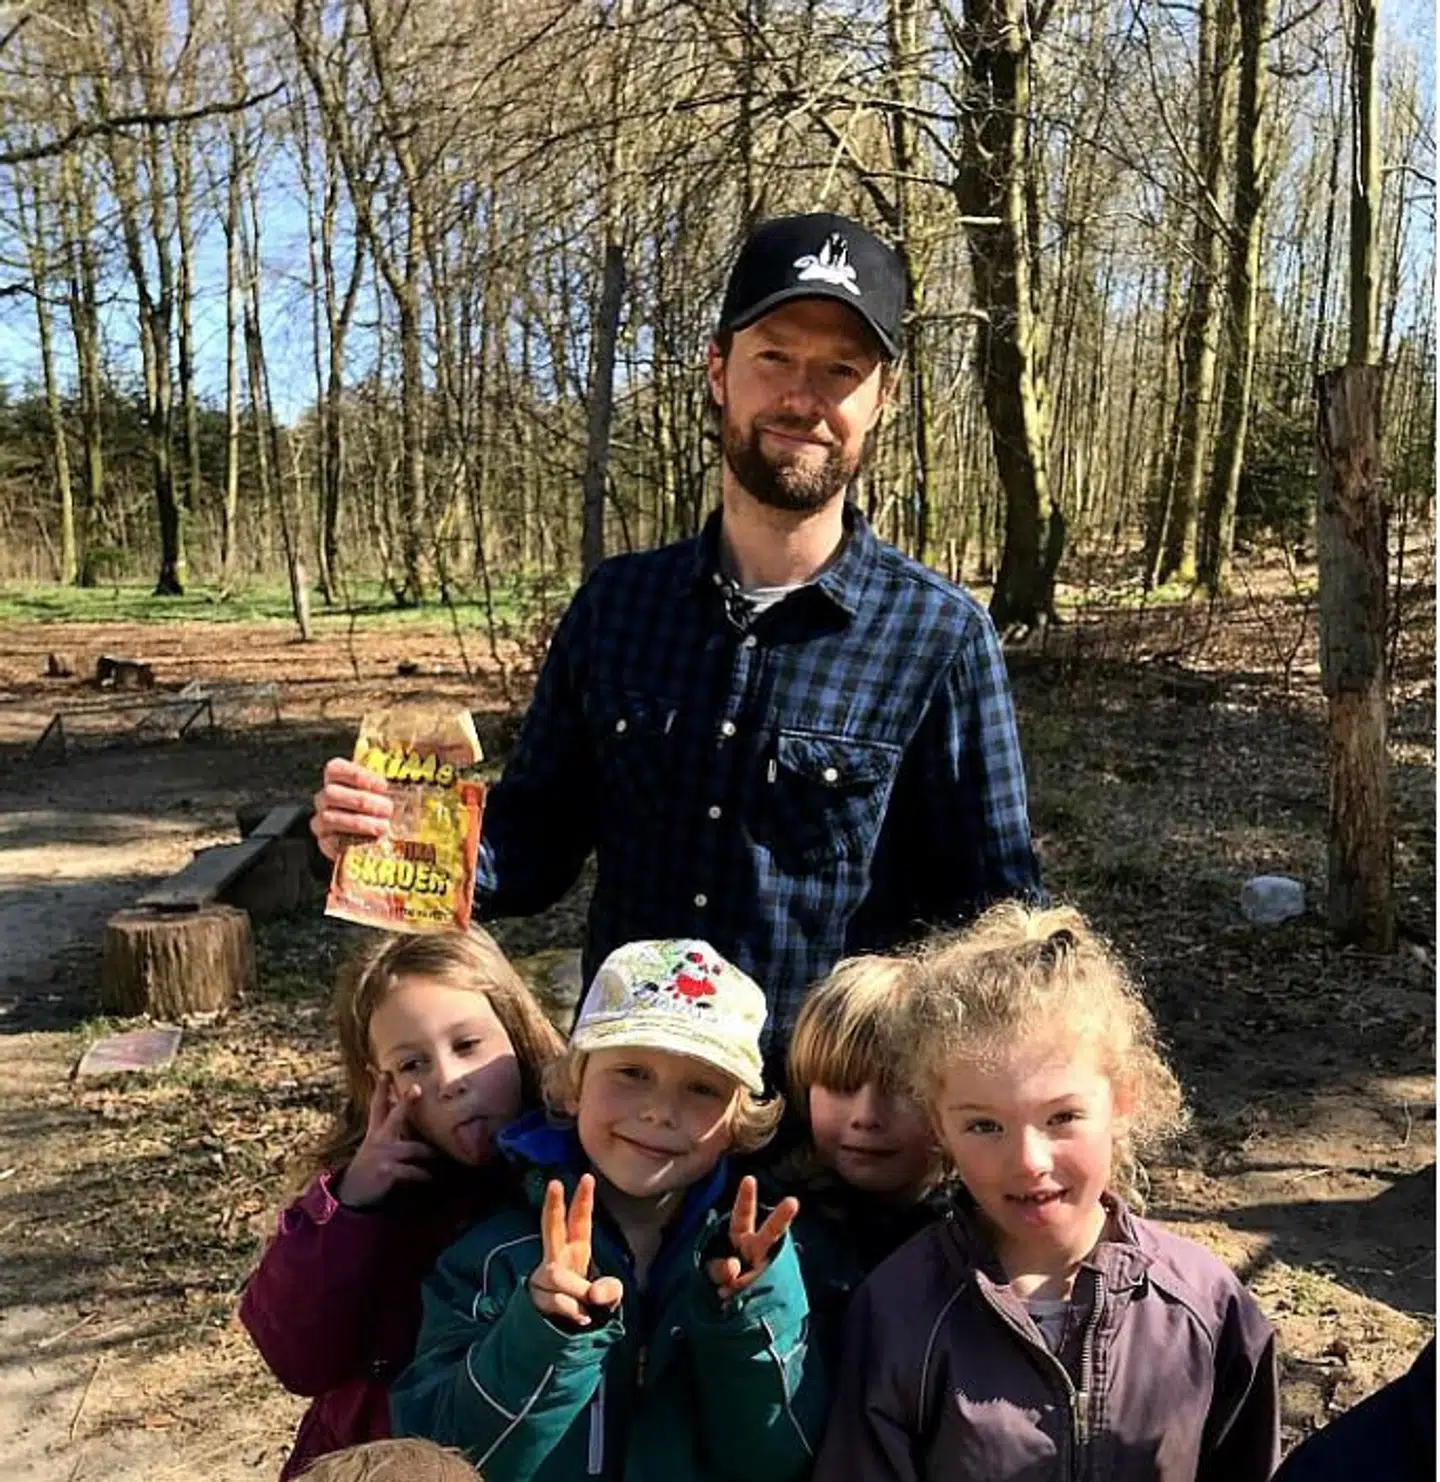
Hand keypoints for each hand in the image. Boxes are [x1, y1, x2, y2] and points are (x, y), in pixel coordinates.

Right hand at [311, 756, 392, 861]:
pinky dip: (348, 842)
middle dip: (362, 801)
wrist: (372, 841)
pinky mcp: (324, 842)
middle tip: (388, 809)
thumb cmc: (382, 809)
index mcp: (337, 779)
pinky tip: (367, 844)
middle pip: (332, 793)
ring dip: (358, 822)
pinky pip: (329, 842)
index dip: (356, 774)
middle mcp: (325, 798)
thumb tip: (424, 761)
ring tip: (383, 828)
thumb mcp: (388, 792)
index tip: (383, 785)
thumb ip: (395, 780)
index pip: (335, 768)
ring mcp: (322, 821)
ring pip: (330, 817)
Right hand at [335, 1077, 434, 1208]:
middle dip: (406, 1102)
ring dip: (429, 1152)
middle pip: (395, 1116)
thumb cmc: (373, 1162)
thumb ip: (391, 1125)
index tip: (385, 1071)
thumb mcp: (377, 1141)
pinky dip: (424, 1174)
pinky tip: (431, 1177)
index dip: (381, 1088)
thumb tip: (405, 1106)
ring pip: (414, 1148)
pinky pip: (413, 1171)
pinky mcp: (387, 1171)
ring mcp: (383, 1155)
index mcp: (376, 1130)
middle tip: (416, 1088)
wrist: (354, 1193)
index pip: (378, 1105)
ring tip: (440, 1155)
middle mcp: (379, 1139)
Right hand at [527, 1175, 623, 1326]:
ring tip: (588, 1309)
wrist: (564, 1334)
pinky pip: (556, 1301)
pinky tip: (580, 1318)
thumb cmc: (589, 1306)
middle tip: (555, 1183)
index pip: (580, 1221)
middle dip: (553, 1205)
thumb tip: (594, 1293)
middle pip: (552, 1227)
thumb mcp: (609, 1298)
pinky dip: (573, 1312)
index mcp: (577, 1250)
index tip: (587, 1176)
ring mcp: (544, 1276)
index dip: (584, 1200)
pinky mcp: (535, 1296)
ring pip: (558, 1276)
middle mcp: (558, 1257)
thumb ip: (609, 1291)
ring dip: (577, 1293)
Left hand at [707, 1176, 798, 1299]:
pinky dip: (741, 1296)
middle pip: (771, 1231)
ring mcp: (767, 1269)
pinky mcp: (771, 1288)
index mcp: (742, 1238)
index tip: (749, 1179)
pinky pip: (756, 1290)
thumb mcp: (714, 1270)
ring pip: (764, 1268)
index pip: (742, 1215)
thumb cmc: (723, 1281)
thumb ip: (718, 1268)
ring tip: (727, 1289)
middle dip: (781, 1217)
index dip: (745, 1198)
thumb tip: (733, 1268)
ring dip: (747, 1279)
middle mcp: (758, 1250)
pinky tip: (732, 1300)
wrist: (745, 1308)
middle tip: (792, 1202)